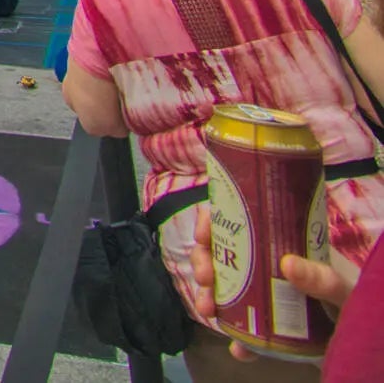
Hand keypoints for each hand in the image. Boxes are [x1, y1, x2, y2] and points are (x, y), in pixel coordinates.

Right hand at [186, 210, 359, 354]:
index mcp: (286, 246)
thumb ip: (324, 278)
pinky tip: (238, 348)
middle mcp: (270, 266)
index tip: (203, 233)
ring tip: (209, 309)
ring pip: (225, 288)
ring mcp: (268, 296)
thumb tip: (287, 263)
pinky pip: (245, 330)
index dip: (215, 222)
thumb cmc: (359, 307)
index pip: (243, 221)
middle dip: (204, 262)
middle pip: (224, 253)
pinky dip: (237, 339)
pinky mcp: (271, 327)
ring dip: (209, 296)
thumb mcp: (345, 289)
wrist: (367, 348)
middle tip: (203, 276)